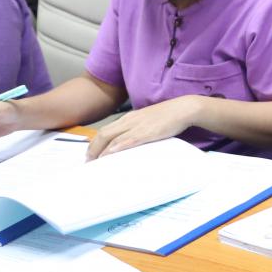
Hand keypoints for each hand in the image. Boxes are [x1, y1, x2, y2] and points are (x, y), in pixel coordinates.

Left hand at [87, 95, 203, 158]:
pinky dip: (117, 147)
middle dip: (93, 148)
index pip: (106, 129)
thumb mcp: (148, 120)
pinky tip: (110, 153)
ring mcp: (137, 126)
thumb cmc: (169, 115)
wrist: (183, 108)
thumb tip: (130, 140)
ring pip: (112, 138)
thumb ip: (137, 128)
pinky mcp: (147, 132)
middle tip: (88, 161)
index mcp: (129, 117)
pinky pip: (128, 140)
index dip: (95, 142)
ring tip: (95, 162)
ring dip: (101, 151)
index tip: (90, 153)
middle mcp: (129, 121)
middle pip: (104, 134)